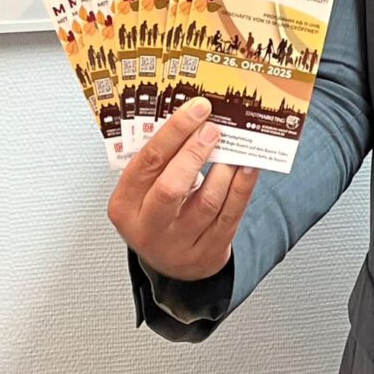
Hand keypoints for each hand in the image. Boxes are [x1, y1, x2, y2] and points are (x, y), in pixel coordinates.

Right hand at [107, 97, 258, 279]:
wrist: (173, 263)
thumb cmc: (158, 214)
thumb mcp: (144, 192)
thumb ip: (161, 162)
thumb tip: (193, 119)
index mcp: (126, 206)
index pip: (146, 163)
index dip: (173, 132)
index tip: (195, 110)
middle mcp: (149, 228)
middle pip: (171, 187)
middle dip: (194, 152)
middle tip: (212, 129)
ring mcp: (179, 244)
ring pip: (207, 202)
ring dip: (224, 168)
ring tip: (233, 146)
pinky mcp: (209, 252)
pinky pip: (229, 216)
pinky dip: (241, 187)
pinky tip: (247, 168)